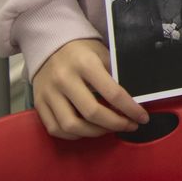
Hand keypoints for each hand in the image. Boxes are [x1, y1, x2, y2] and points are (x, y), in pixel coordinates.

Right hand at [32, 38, 148, 138]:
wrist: (50, 44)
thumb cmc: (82, 51)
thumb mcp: (103, 54)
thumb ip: (116, 75)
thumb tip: (134, 99)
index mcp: (85, 63)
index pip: (112, 93)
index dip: (130, 109)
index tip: (142, 117)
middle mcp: (65, 79)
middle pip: (92, 113)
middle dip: (115, 124)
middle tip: (129, 126)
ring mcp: (49, 93)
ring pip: (71, 126)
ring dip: (95, 133)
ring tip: (109, 129)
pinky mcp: (39, 103)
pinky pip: (55, 129)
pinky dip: (74, 135)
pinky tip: (87, 130)